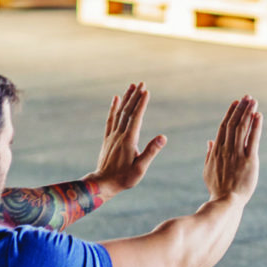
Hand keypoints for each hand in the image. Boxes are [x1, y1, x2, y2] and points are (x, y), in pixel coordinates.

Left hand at [91, 83, 165, 197]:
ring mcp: (112, 136)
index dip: (141, 103)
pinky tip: (116, 99)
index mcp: (129, 140)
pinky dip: (114, 108)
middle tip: (142, 83)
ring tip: (132, 86)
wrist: (103, 183)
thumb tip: (163, 137)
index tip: (146, 91)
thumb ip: (151, 151)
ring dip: (126, 98)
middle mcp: (119, 135)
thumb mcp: (140, 168)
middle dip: (135, 96)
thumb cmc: (124, 178)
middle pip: (128, 111)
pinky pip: (111, 119)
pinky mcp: (108, 139)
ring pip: (119, 113)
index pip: (136, 117)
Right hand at [203, 96, 261, 202]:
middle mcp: (226, 149)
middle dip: (241, 109)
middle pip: (233, 124)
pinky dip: (256, 126)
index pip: (223, 127)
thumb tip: (209, 141)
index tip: (236, 103)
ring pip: (242, 128)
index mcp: (216, 151)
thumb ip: (209, 154)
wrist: (225, 202)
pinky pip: (253, 140)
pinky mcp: (249, 160)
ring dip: (248, 113)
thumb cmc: (217, 189)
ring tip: (254, 102)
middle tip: (247, 97)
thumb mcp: (208, 170)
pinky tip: (259, 116)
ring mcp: (237, 154)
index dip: (230, 113)